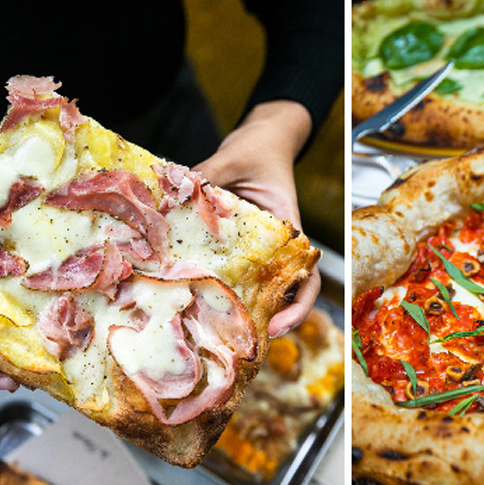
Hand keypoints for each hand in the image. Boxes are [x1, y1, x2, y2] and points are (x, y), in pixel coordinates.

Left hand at [192, 100, 319, 336]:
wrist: (262, 138)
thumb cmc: (259, 149)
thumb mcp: (234, 158)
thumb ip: (208, 174)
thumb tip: (177, 191)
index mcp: (289, 232)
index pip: (306, 279)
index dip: (296, 309)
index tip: (276, 326)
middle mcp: (275, 248)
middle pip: (278, 296)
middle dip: (261, 323)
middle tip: (235, 346)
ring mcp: (254, 250)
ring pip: (252, 289)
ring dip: (238, 312)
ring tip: (211, 333)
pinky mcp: (233, 245)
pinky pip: (228, 270)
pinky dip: (215, 286)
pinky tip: (189, 296)